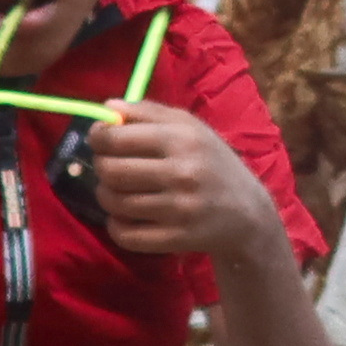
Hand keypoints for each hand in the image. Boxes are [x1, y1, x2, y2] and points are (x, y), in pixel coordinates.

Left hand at [82, 101, 277, 261]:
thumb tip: (108, 107)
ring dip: (107, 196)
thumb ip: (148, 112)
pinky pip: (126, 235)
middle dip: (100, 167)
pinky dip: (116, 226)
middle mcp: (181, 173)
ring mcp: (178, 209)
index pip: (117, 138)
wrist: (247, 212)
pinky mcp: (176, 239)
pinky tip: (123, 217)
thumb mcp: (190, 127)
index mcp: (182, 139)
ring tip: (116, 190)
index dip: (98, 137)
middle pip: (111, 171)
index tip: (99, 139)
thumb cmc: (212, 162)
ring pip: (115, 204)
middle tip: (108, 166)